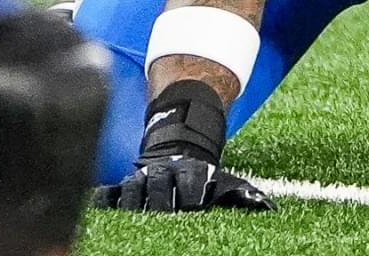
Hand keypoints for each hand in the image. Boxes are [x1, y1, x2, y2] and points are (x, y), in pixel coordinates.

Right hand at [92, 155, 275, 211]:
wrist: (177, 148)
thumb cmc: (204, 177)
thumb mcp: (224, 180)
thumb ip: (242, 195)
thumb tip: (268, 209)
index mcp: (190, 170)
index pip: (189, 180)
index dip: (191, 192)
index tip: (194, 206)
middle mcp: (163, 171)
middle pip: (158, 185)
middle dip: (161, 200)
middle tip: (164, 215)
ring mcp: (140, 178)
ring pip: (132, 189)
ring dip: (133, 204)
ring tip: (133, 220)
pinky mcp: (121, 186)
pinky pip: (107, 194)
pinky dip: (103, 202)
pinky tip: (100, 214)